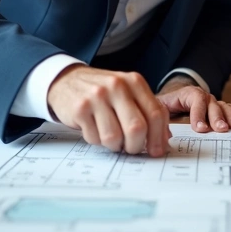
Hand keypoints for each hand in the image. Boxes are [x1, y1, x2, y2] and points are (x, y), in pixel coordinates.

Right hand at [46, 65, 170, 156]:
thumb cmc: (102, 91)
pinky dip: (97, 140)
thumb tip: (164, 138)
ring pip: (114, 137)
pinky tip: (94, 129)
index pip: (156, 113)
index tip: (156, 151)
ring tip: (111, 137)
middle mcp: (117, 86)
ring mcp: (97, 96)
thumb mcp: (127, 92)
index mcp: (134, 81)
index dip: (158, 137)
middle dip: (136, 146)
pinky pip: (95, 138)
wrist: (66, 80)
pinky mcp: (80, 109)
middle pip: (137, 128)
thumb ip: (147, 111)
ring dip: (114, 145)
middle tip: (131, 149)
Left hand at [157, 77, 230, 132]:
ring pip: (223, 106)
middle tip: (221, 129)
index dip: (198, 114)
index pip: (195, 100)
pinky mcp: (218, 108)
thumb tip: (164, 133)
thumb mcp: (159, 108)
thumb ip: (161, 117)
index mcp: (186, 94)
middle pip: (211, 104)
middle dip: (217, 117)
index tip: (200, 128)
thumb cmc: (165, 106)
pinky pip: (230, 108)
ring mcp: (212, 101)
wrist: (173, 98)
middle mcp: (202, 96)